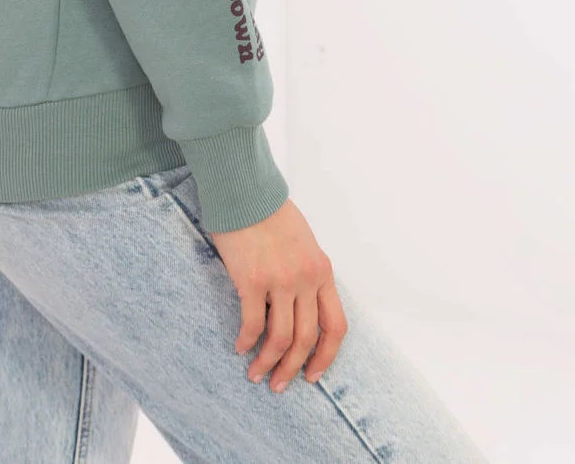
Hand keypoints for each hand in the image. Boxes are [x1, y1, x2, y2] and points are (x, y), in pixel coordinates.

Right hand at [208, 198, 346, 391]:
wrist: (245, 190)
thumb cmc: (270, 212)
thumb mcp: (304, 242)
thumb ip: (308, 272)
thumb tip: (302, 305)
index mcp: (322, 271)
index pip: (335, 326)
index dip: (326, 357)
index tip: (313, 375)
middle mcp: (306, 279)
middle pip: (306, 339)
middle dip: (293, 369)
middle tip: (279, 385)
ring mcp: (280, 281)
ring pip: (280, 339)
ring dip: (268, 363)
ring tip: (256, 375)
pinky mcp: (252, 280)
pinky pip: (252, 323)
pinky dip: (246, 341)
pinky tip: (239, 347)